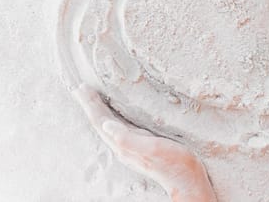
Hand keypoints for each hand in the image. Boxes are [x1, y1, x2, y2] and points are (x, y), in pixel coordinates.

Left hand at [72, 84, 216, 201]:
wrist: (187, 180)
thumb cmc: (174, 163)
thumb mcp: (152, 148)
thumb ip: (128, 139)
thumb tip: (106, 125)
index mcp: (123, 145)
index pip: (101, 122)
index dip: (91, 105)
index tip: (82, 89)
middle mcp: (124, 146)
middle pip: (101, 122)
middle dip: (91, 105)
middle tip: (81, 89)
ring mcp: (131, 146)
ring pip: (109, 124)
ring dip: (99, 110)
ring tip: (91, 98)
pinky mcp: (141, 144)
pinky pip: (120, 127)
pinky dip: (112, 116)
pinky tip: (115, 113)